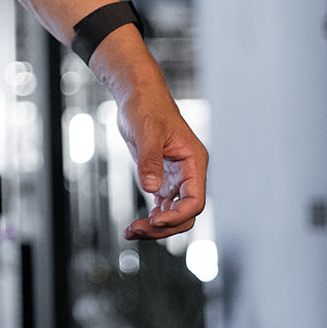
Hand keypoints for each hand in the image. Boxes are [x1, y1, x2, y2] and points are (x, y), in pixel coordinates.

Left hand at [116, 92, 208, 240]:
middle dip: (164, 227)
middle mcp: (188, 174)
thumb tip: (151, 189)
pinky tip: (134, 225)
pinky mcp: (161, 178)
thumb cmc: (146, 107)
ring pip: (173, 213)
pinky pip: (162, 206)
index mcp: (194, 162)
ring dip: (155, 227)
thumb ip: (150, 160)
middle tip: (137, 231)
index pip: (195, 200)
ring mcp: (176, 178)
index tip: (155, 220)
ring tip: (131, 232)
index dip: (178, 214)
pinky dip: (150, 218)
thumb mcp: (147, 131)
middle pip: (185, 213)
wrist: (137, 96)